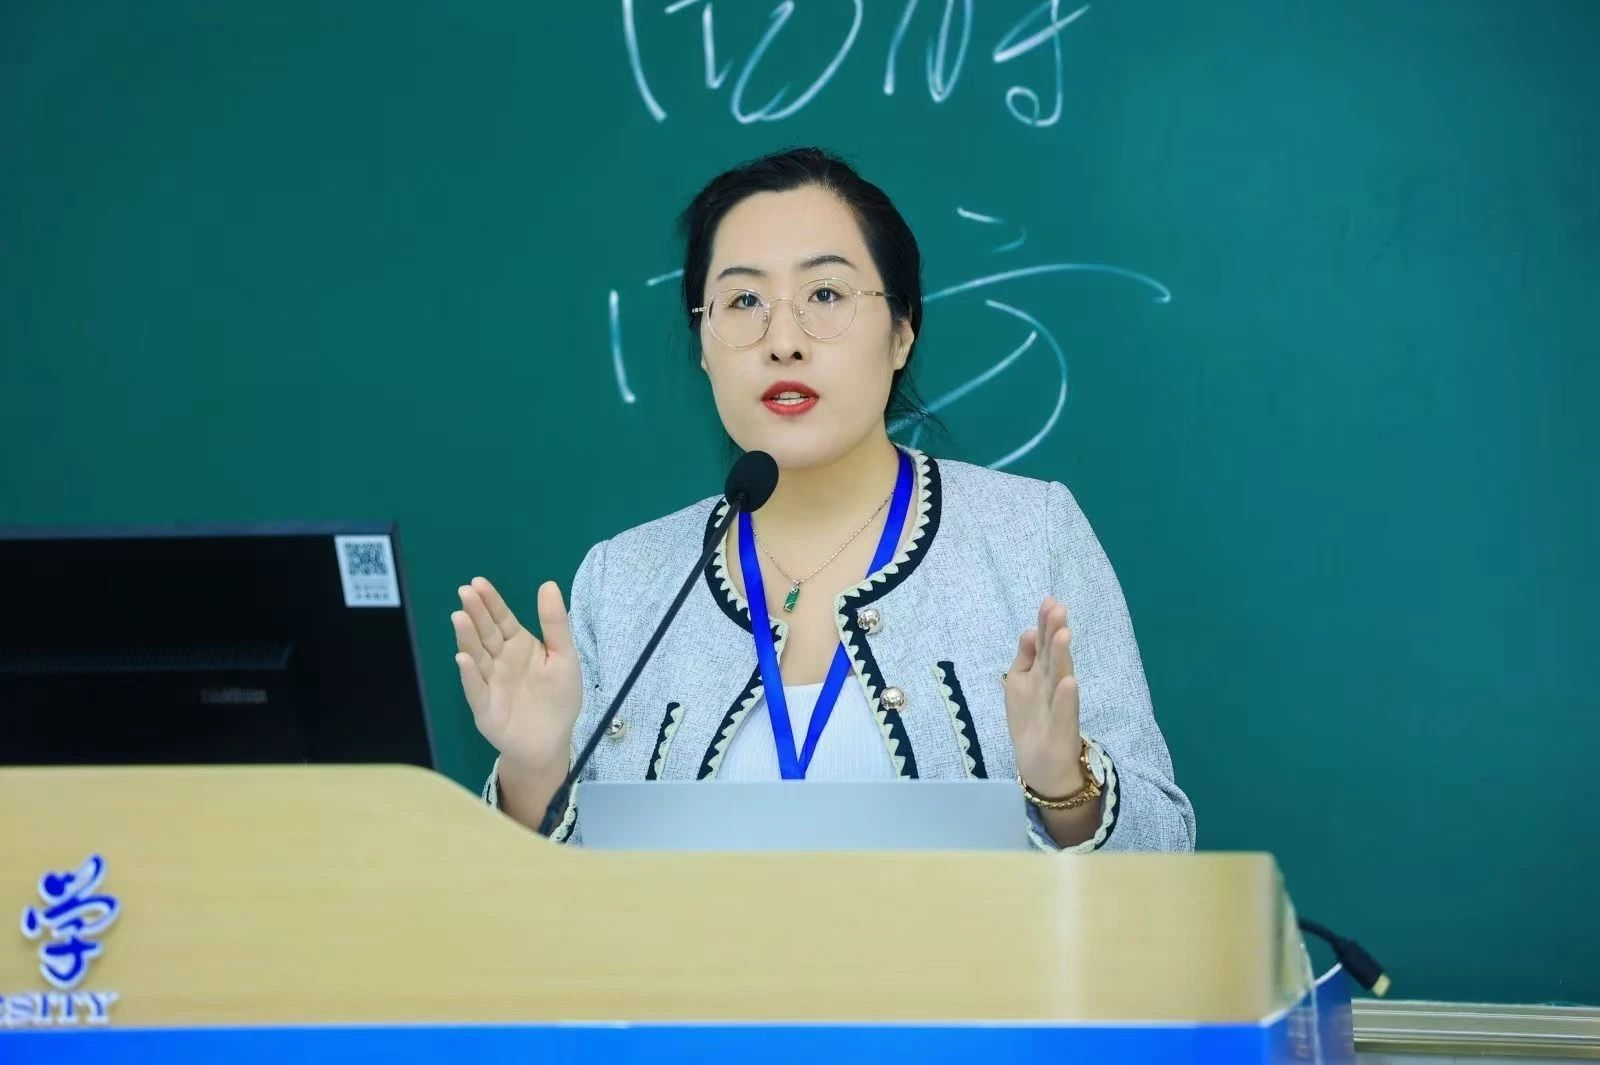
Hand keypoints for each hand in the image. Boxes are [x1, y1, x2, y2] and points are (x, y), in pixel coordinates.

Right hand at [451, 577, 582, 775]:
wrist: (551, 741)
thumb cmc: (558, 697)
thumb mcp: (564, 656)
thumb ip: (555, 623)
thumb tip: (548, 584)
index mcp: (518, 645)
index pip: (502, 619)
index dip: (491, 601)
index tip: (478, 583)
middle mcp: (499, 660)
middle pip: (486, 633)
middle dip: (476, 613)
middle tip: (465, 592)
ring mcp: (489, 682)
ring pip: (476, 656)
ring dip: (467, 637)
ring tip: (459, 617)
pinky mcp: (485, 707)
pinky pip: (476, 689)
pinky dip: (470, 675)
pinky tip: (464, 658)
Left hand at [1004, 596, 1084, 794]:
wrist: (1044, 767)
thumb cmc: (1033, 720)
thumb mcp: (1021, 685)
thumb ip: (1026, 658)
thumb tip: (1028, 630)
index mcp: (1041, 674)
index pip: (1042, 644)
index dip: (1045, 624)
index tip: (1049, 601)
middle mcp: (1052, 686)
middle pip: (1052, 655)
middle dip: (1054, 632)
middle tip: (1058, 608)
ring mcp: (1058, 706)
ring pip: (1059, 677)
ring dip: (1060, 656)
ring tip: (1063, 633)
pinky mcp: (1062, 730)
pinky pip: (1065, 712)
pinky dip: (1067, 698)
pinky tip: (1070, 682)